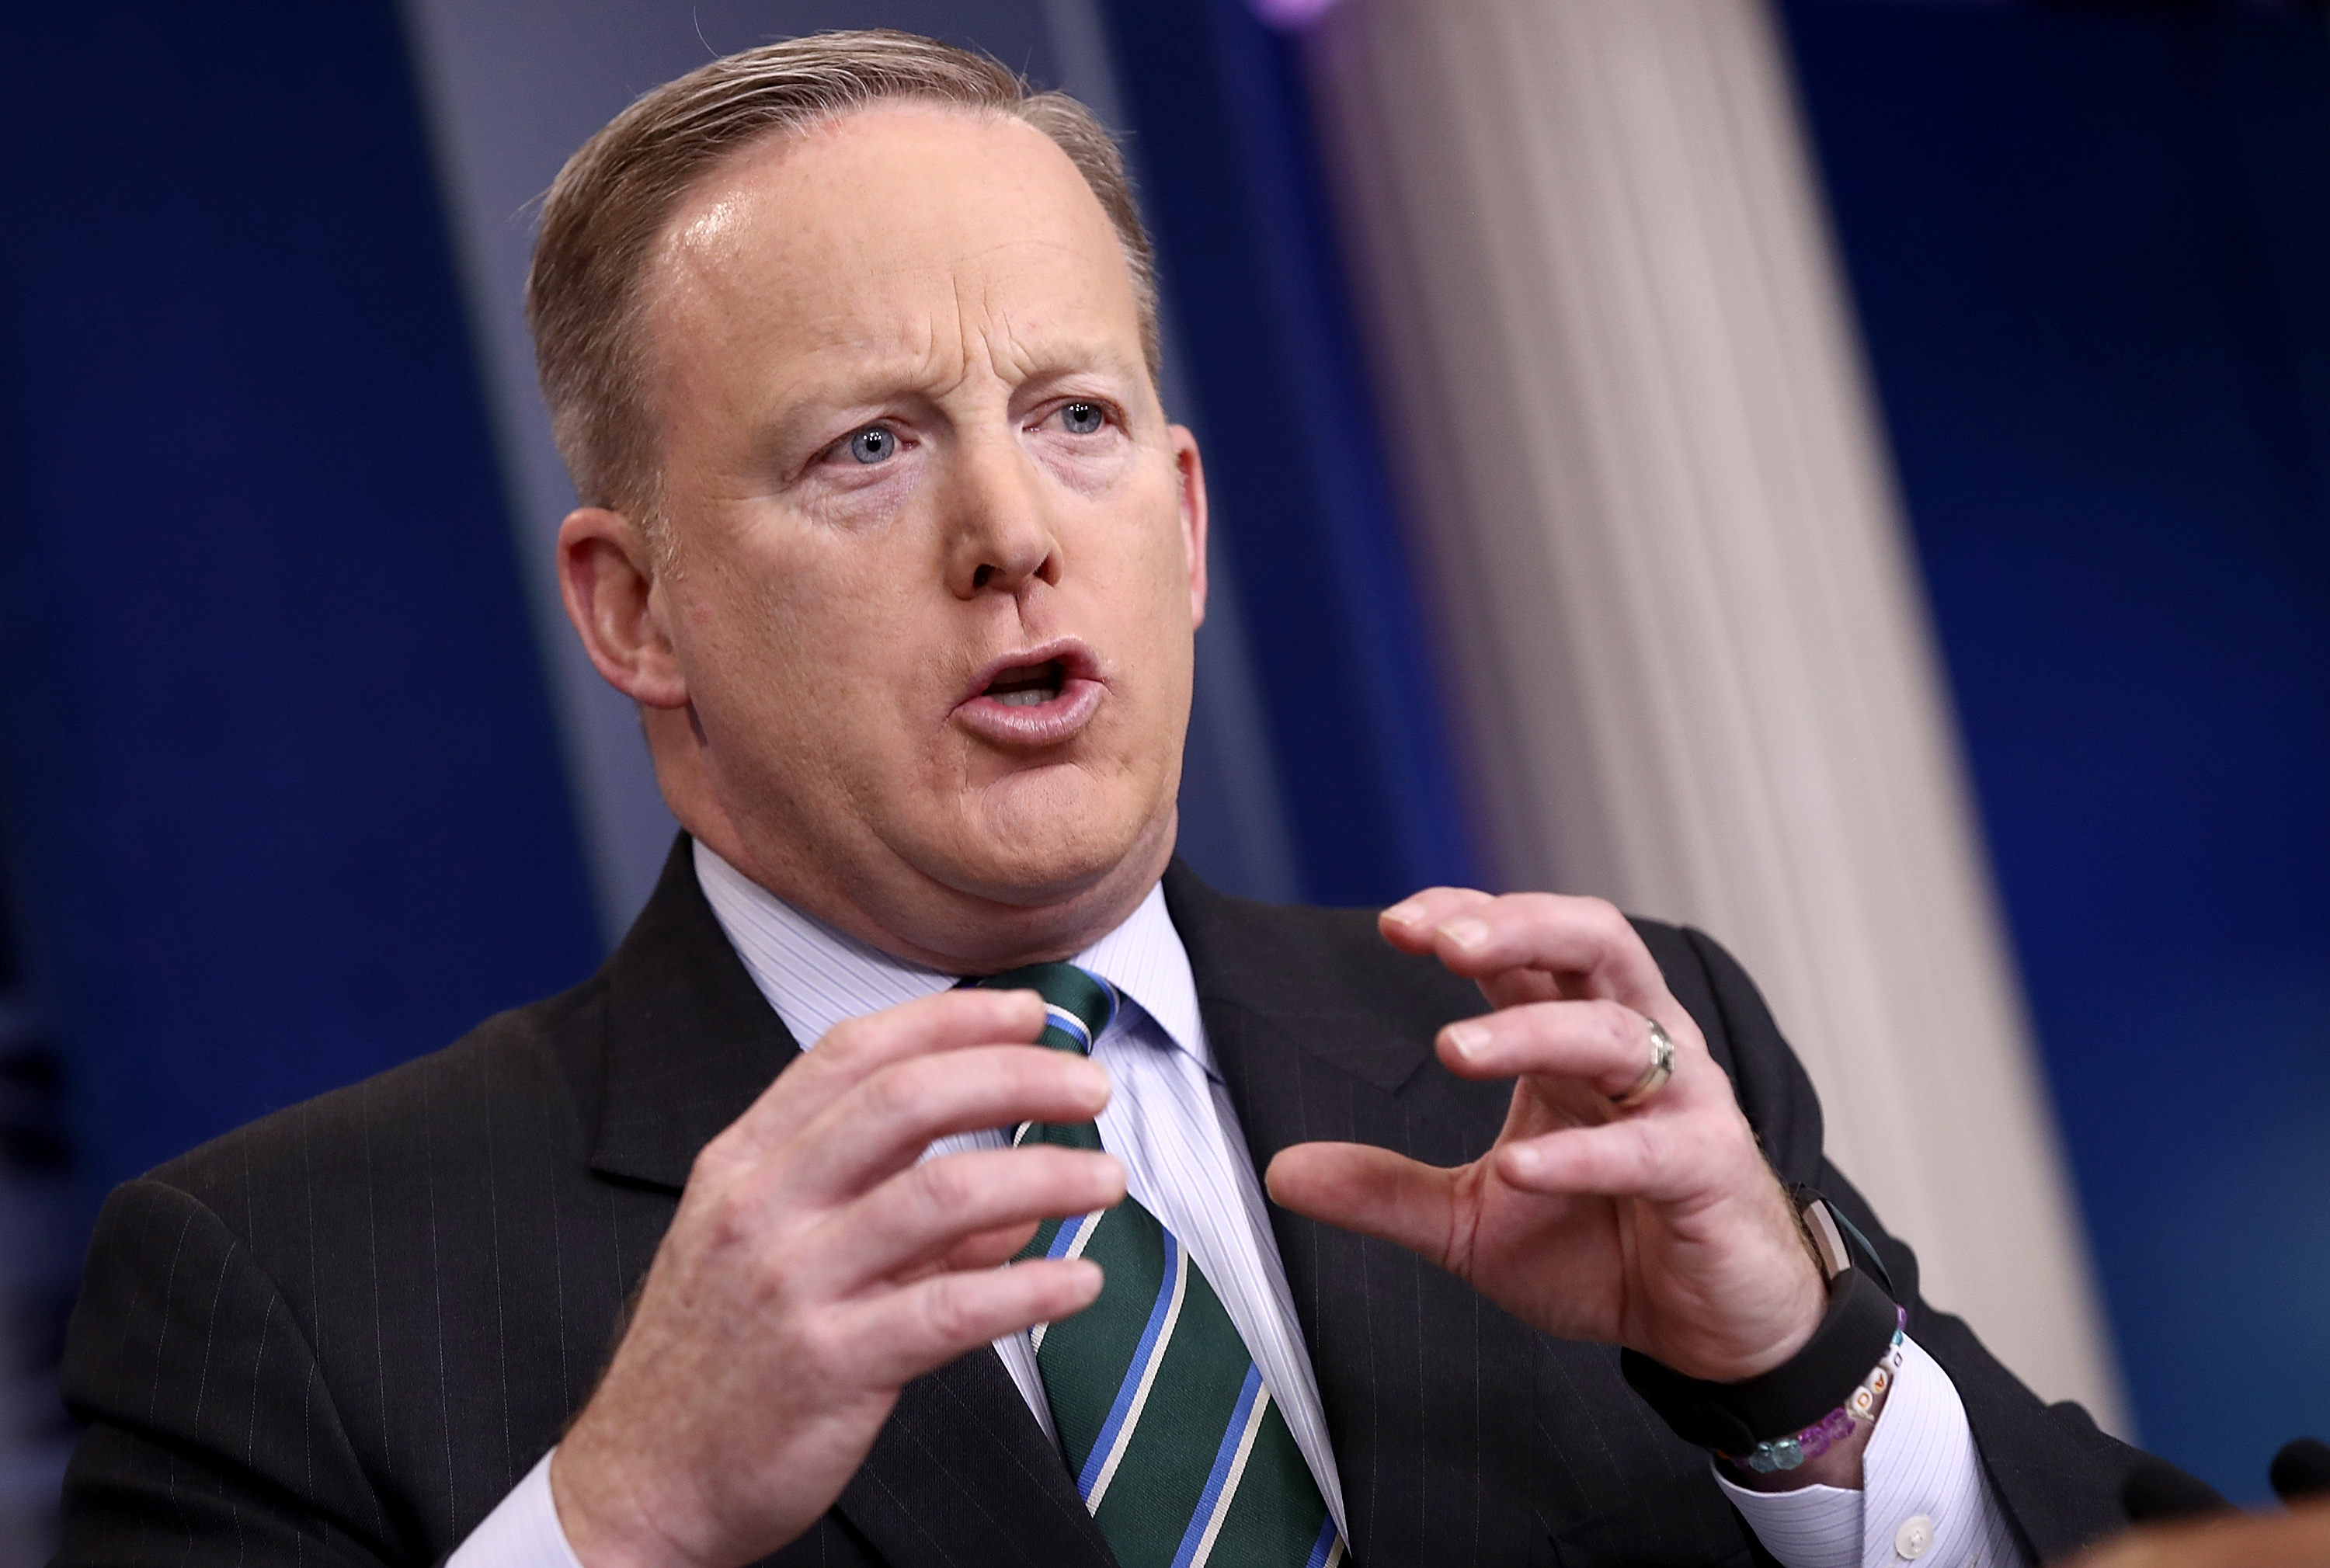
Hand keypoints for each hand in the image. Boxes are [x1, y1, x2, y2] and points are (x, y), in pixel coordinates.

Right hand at [552, 987, 1125, 1567]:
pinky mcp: (827, 1366)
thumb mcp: (778, 1256)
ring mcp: (791, 1284)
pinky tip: (1078, 1284)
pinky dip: (1028, 1289)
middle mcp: (762, 1207)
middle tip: (1090, 1086)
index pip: (853, 1053)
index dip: (952, 1021)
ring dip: (1043, 1175)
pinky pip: (949, 1310)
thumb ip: (898, 1213)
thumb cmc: (717, 1363)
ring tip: (1106, 1180)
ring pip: (940, 1194)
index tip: (1031, 1013)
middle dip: (1015, 1077)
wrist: (641, 1487)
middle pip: (905, 1101)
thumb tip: (1022, 1195)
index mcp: (745, 1162)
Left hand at [1265, 888, 1826, 1385]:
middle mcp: (1637, 1048)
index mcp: (1575, 1040)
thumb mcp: (1472, 1221)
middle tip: (1443, 942)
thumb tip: (1280, 1171)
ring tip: (1453, 1050)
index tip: (1393, 923)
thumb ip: (1384, 1191)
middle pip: (1593, 942)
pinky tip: (1522, 1166)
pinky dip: (1583, 1154)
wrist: (1710, 1330)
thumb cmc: (1602, 1249)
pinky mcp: (1710, 1171)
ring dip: (1533, 1033)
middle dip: (1518, 927)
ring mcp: (1682, 1104)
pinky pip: (1649, 1149)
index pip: (1526, 946)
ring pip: (1618, 1032)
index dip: (1466, 918)